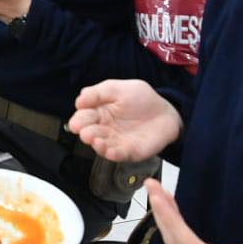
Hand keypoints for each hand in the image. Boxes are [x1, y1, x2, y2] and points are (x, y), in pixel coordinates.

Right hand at [67, 79, 182, 161]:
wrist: (166, 112)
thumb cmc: (141, 99)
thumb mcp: (118, 89)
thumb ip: (98, 93)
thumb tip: (78, 100)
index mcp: (98, 113)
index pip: (83, 117)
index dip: (78, 120)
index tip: (76, 122)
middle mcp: (104, 129)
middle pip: (90, 133)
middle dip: (86, 134)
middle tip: (85, 133)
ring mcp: (116, 142)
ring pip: (102, 146)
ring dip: (98, 145)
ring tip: (96, 142)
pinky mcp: (129, 152)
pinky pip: (119, 155)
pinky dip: (114, 154)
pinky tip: (110, 151)